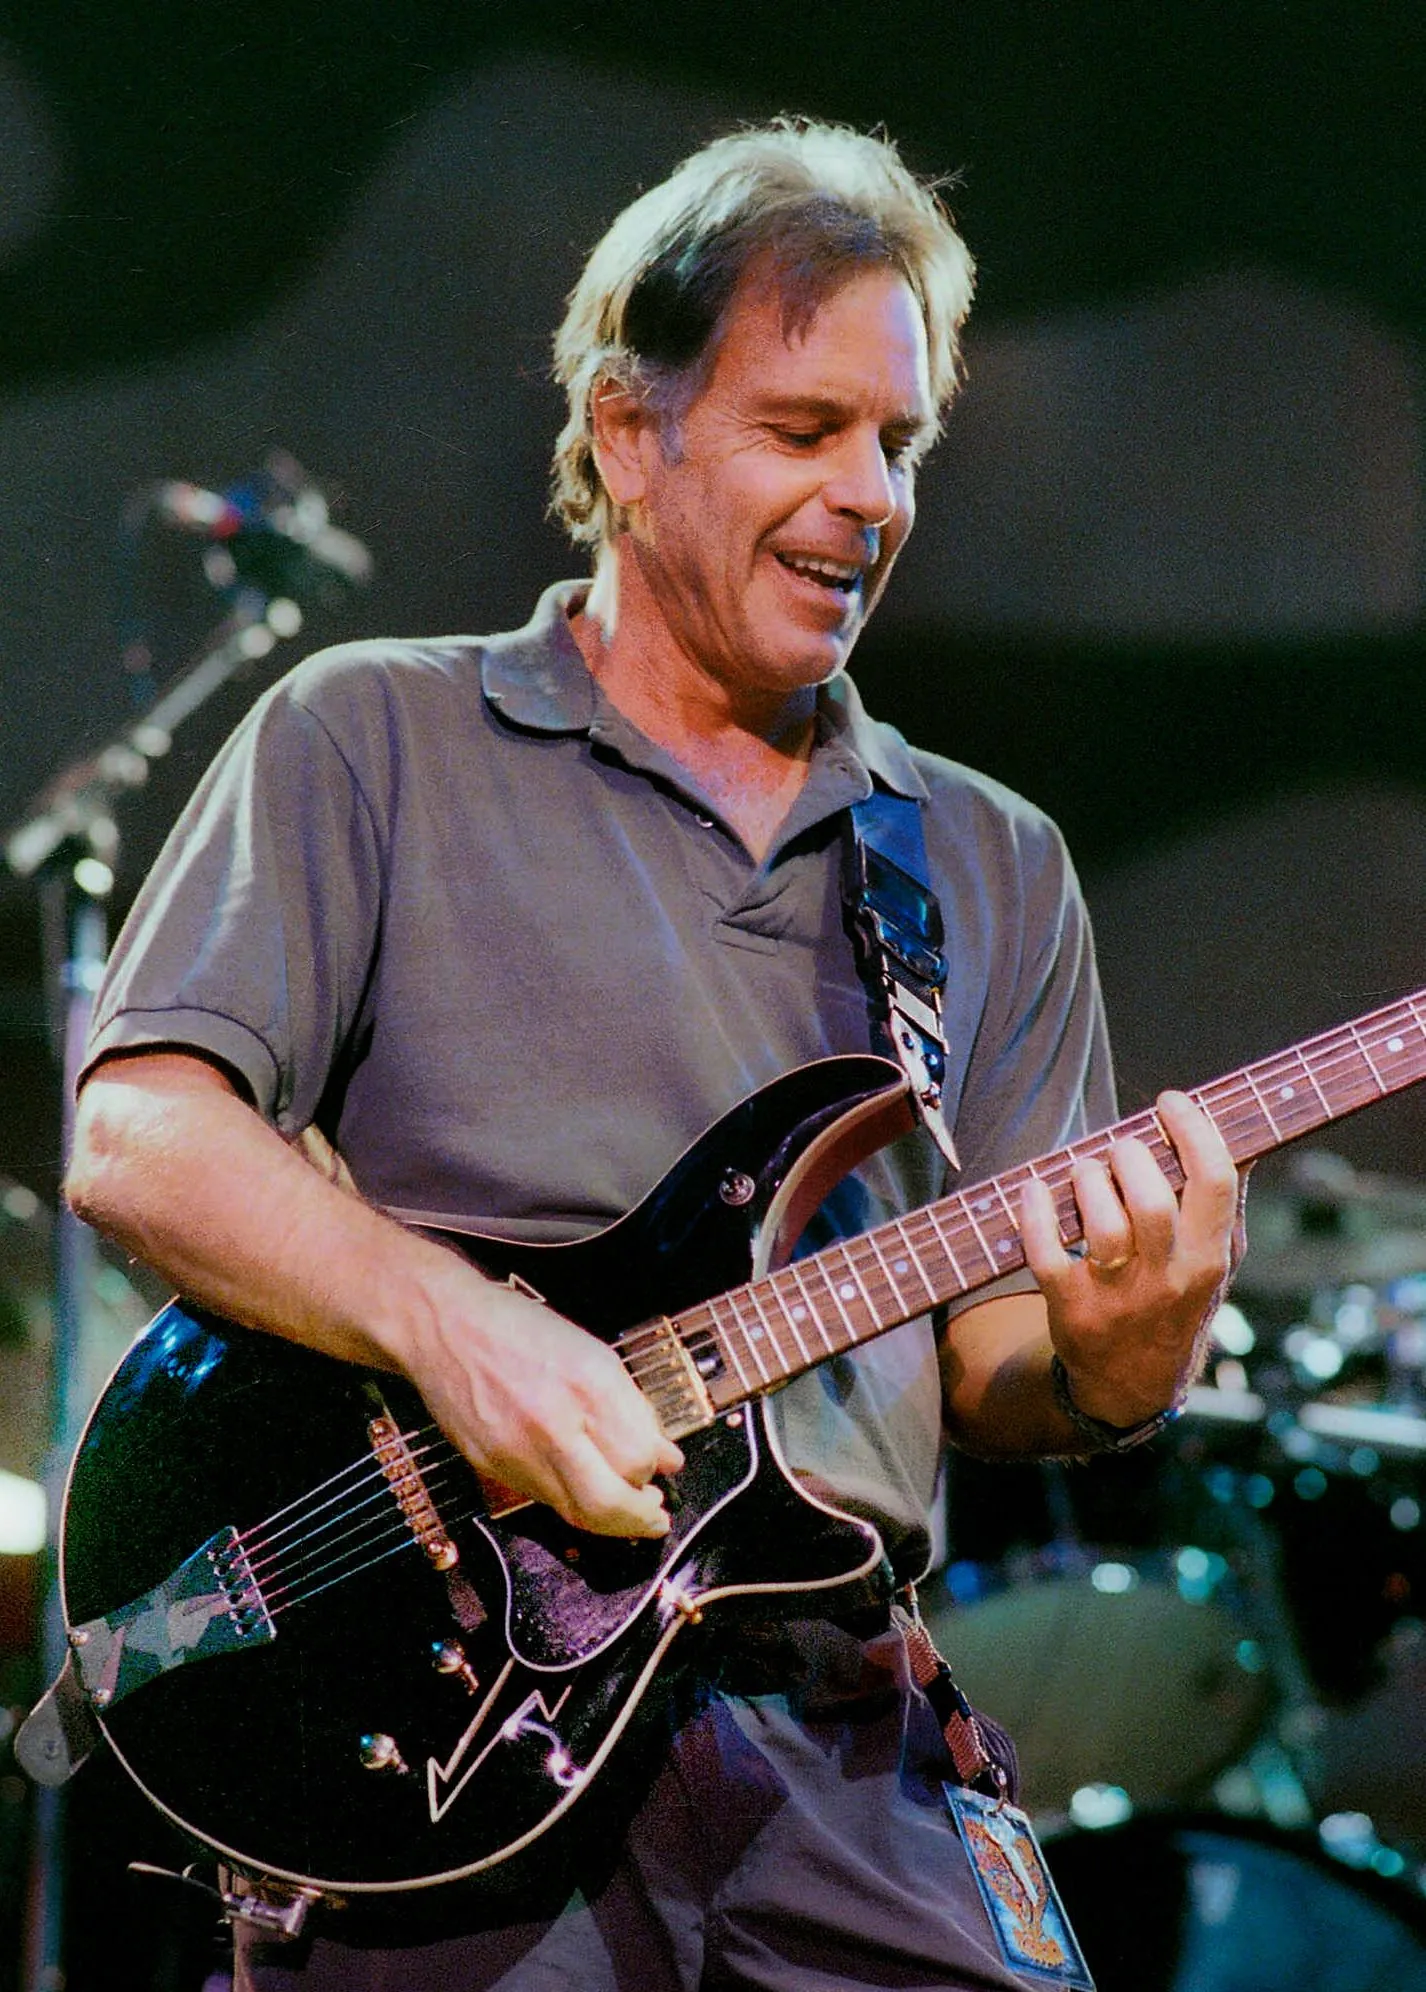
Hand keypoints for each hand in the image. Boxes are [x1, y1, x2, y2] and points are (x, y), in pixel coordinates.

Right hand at [404, 1254, 684, 1538]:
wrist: (444, 1326)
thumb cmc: (520, 1330)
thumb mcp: (591, 1354)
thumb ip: (631, 1409)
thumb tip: (665, 1456)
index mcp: (587, 1383)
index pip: (638, 1455)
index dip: (655, 1467)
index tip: (665, 1467)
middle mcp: (553, 1423)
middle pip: (608, 1501)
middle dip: (639, 1517)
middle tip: (655, 1515)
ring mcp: (517, 1451)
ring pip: (575, 1511)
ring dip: (607, 1516)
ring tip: (625, 1505)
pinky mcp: (490, 1467)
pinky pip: (543, 1498)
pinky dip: (569, 1499)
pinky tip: (581, 1486)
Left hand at [1018, 1091, 1243, 1426]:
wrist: (1133, 1384)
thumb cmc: (1178, 1302)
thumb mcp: (1217, 1263)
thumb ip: (1225, 1204)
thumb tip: (1239, 1135)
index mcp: (1209, 1259)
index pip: (1215, 1182)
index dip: (1193, 1130)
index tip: (1171, 1101)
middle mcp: (1168, 1279)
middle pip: (1152, 1202)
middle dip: (1130, 1157)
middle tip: (1120, 1148)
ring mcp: (1118, 1296)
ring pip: (1102, 1226)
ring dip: (1087, 1181)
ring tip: (1085, 1172)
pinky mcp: (1070, 1308)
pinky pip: (1047, 1252)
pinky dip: (1035, 1213)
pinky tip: (1036, 1189)